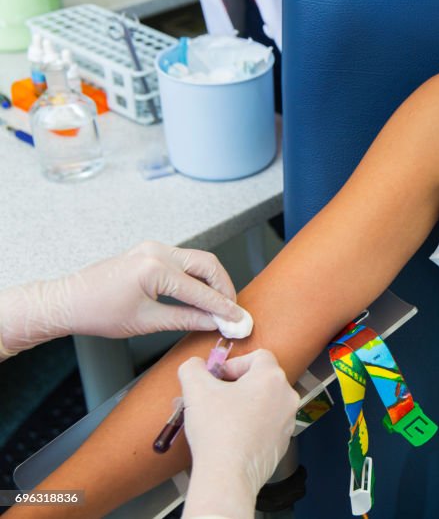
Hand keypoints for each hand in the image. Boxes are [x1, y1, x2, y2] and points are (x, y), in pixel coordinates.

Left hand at [0, 241, 242, 355]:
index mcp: (155, 268)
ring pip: (198, 260)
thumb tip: (214, 322)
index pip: (201, 290)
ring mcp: (153, 248)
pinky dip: (198, 276)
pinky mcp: (150, 251)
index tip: (238, 319)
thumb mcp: (146, 322)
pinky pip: (184, 260)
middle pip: (208, 264)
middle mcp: (157, 251)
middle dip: (224, 287)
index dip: (223, 307)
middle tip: (232, 310)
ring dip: (213, 281)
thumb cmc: (98, 312)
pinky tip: (201, 293)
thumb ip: (186, 320)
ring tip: (220, 304)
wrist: (67, 301)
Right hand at [179, 349, 299, 517]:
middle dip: (236, 386)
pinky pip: (266, 425)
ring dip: (243, 406)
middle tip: (214, 398)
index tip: (217, 378)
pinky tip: (230, 437)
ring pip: (263, 404)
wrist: (229, 475)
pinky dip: (250, 426)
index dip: (234, 363)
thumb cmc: (217, 431)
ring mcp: (288, 421)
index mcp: (271, 378)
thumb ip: (193, 368)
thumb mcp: (196, 389)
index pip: (258, 356)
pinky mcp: (283, 442)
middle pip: (261, 380)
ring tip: (218, 419)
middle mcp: (287, 397)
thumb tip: (194, 365)